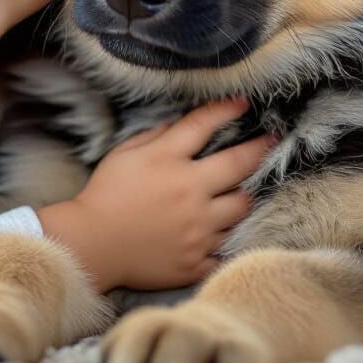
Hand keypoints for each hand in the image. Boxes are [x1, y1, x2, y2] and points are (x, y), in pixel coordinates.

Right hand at [39, 98, 277, 291]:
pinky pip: (226, 248)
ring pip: (240, 208)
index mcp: (169, 161)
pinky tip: (224, 231)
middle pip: (239, 165)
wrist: (91, 245)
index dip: (227, 109)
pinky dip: (227, 238)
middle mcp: (190, 193)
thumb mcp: (124, 153)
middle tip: (270, 141)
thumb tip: (181, 124)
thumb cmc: (104, 194)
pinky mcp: (197, 260)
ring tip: (242, 192)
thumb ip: (155, 136)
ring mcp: (197, 230)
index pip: (204, 125)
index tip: (242, 102)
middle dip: (259, 149)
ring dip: (243, 197)